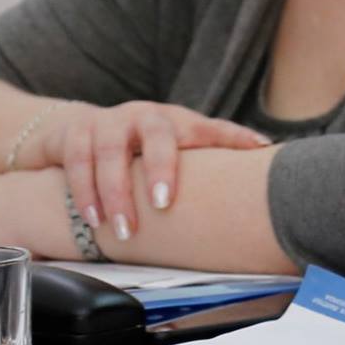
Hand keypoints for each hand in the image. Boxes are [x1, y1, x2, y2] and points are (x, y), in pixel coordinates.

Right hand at [25, 101, 269, 245]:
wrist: (77, 128)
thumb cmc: (140, 145)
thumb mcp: (176, 144)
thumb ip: (215, 149)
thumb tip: (269, 153)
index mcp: (174, 120)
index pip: (206, 128)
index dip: (231, 138)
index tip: (253, 154)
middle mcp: (143, 116)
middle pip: (156, 135)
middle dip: (160, 168)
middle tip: (164, 204)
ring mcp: (107, 122)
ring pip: (110, 152)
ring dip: (114, 192)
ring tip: (123, 229)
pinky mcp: (75, 133)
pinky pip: (77, 162)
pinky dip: (83, 191)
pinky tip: (92, 218)